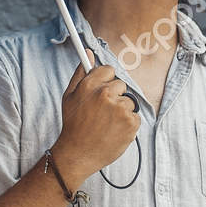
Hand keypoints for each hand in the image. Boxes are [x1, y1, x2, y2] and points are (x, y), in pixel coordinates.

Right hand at [54, 53, 139, 181]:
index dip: (106, 81)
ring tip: (107, 124)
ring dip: (122, 111)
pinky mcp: (131, 122)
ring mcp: (120, 108)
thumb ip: (81, 72)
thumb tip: (88, 52)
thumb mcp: (70, 96)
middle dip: (115, 96)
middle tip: (102, 112)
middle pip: (121, 85)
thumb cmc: (73, 125)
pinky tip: (114, 131)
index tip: (102, 91)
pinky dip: (128, 124)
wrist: (78, 154)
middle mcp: (106, 94)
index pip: (109, 70)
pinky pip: (135, 116)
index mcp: (90, 85)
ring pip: (129, 101)